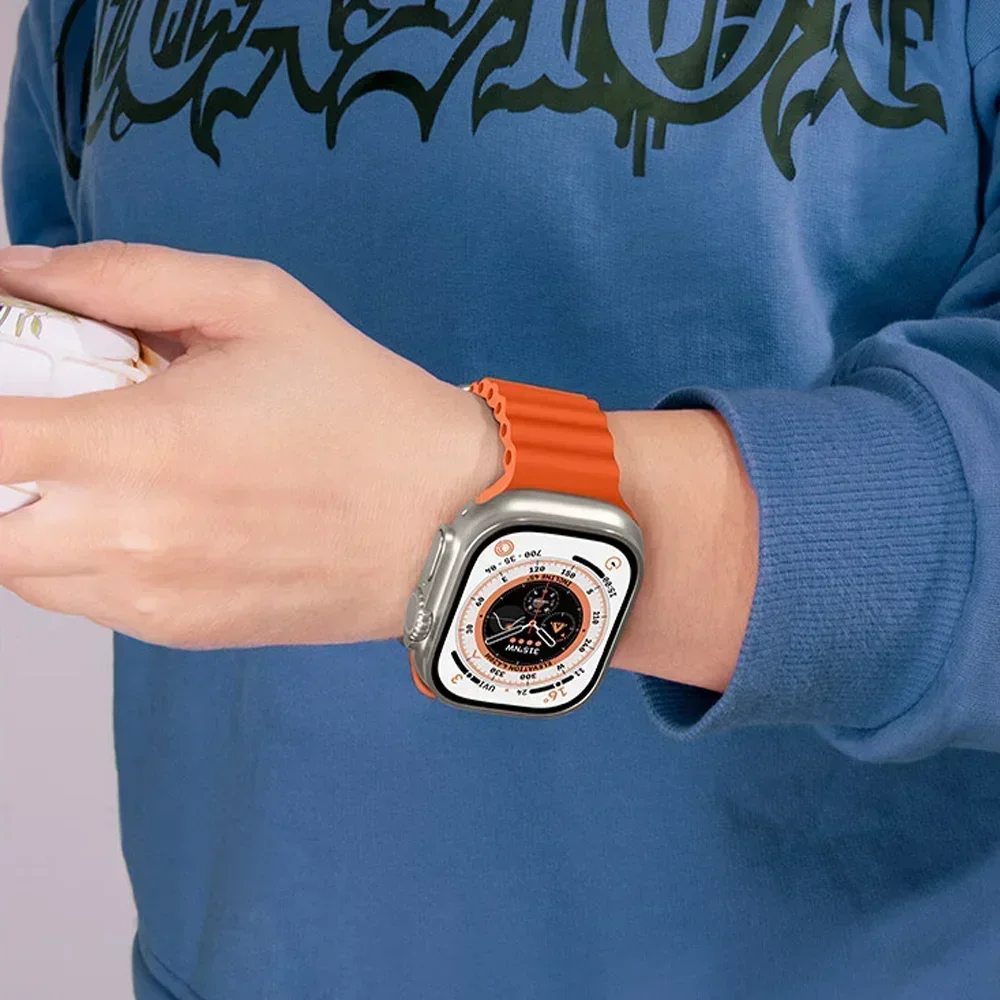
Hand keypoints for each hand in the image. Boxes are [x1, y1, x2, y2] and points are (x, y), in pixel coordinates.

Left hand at [0, 242, 500, 648]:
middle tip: (49, 420)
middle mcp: (126, 538)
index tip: (8, 379)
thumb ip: (124, 276)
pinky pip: (79, 595)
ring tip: (111, 463)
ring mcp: (147, 598)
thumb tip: (19, 271)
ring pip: (15, 565)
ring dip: (29, 509)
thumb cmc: (362, 408)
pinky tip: (156, 510)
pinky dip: (80, 550)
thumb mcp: (257, 304)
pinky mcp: (175, 631)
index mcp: (138, 445)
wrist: (445, 521)